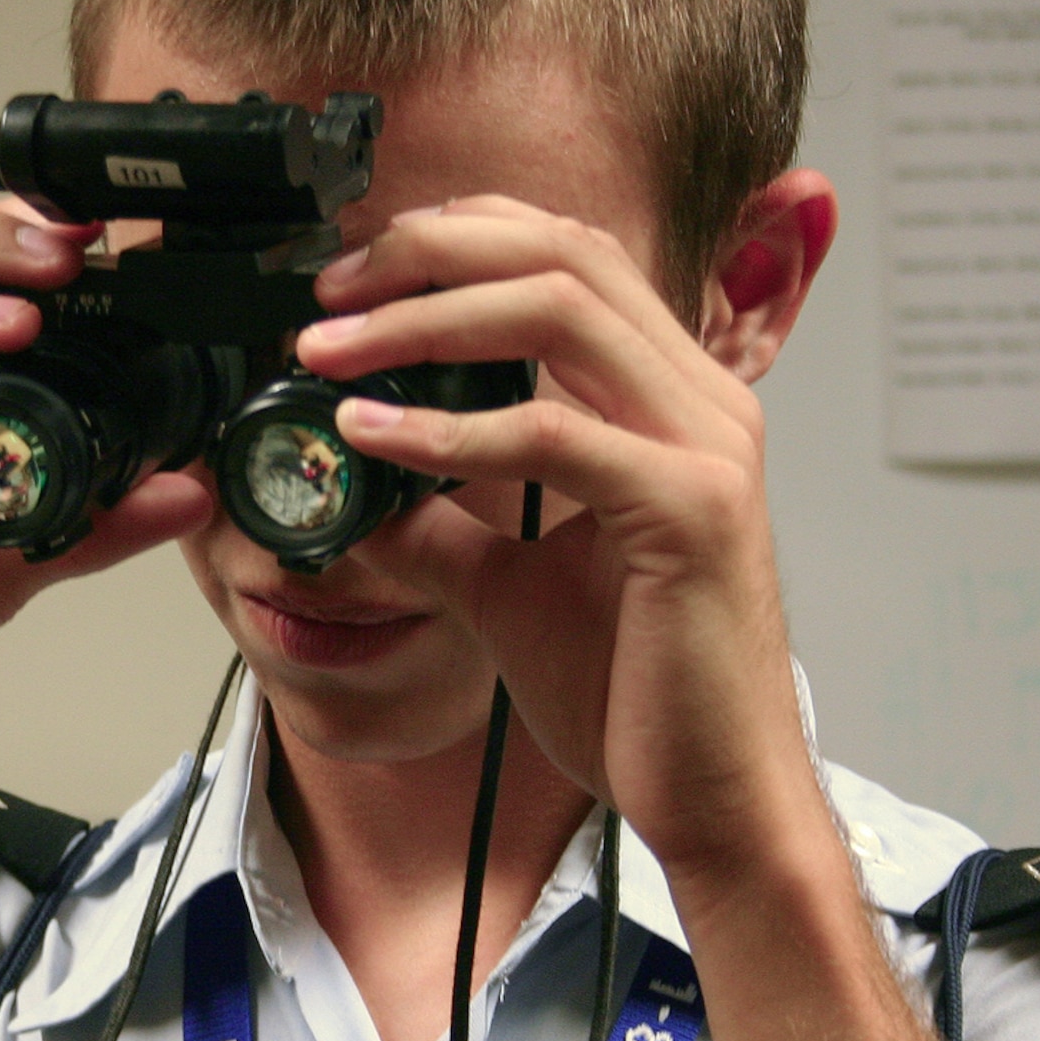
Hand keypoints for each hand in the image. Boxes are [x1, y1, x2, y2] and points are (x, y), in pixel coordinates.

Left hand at [295, 194, 829, 894]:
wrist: (712, 800)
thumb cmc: (635, 693)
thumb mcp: (506, 588)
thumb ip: (438, 526)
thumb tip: (347, 489)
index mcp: (670, 400)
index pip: (568, 256)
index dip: (457, 240)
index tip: (355, 279)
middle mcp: (700, 400)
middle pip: (561, 252)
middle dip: (428, 253)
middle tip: (327, 297)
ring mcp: (706, 446)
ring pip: (559, 310)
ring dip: (424, 320)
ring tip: (329, 353)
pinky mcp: (691, 510)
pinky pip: (553, 434)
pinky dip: (449, 431)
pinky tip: (372, 437)